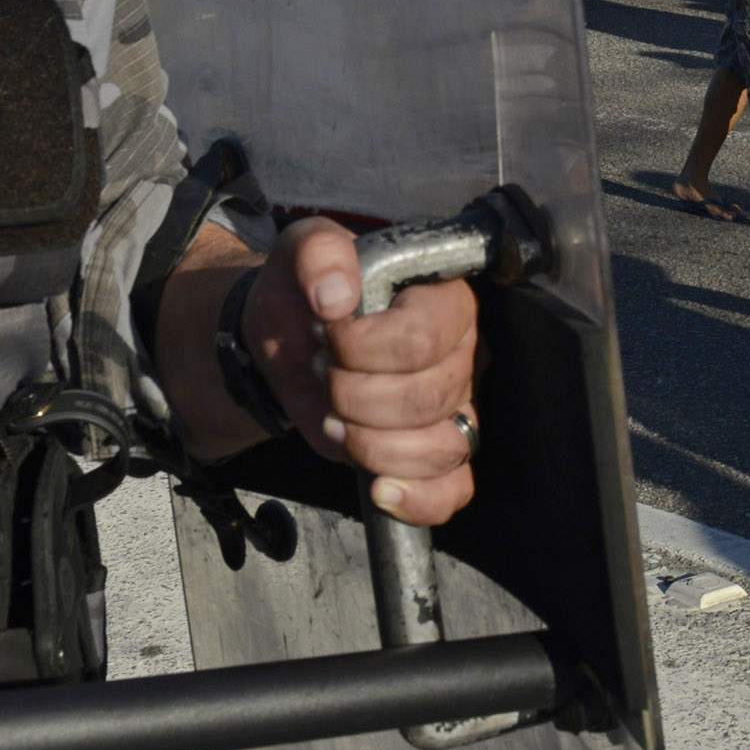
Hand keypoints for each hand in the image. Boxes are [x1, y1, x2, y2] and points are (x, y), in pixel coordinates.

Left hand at [237, 221, 484, 526]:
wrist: (288, 340)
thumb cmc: (306, 292)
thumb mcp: (300, 251)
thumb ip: (318, 253)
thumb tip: (336, 296)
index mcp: (442, 299)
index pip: (422, 337)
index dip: (364, 348)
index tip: (326, 334)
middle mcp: (460, 354)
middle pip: (428, 397)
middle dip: (356, 396)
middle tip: (323, 375)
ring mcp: (453, 406)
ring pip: (443, 447)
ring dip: (374, 445)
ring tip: (335, 419)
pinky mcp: (434, 452)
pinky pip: (453, 489)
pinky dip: (419, 498)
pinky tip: (380, 490)